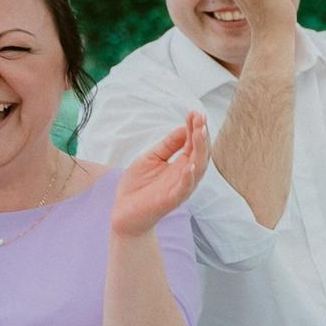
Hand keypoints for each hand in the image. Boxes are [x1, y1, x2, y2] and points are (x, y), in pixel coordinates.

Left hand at [111, 113, 209, 238]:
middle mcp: (185, 175)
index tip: (195, 112)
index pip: (193, 143)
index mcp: (181, 164)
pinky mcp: (172, 200)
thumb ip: (167, 145)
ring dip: (200, 151)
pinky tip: (191, 166)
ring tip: (200, 133)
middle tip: (200, 117)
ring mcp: (180, 187)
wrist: (124, 213)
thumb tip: (184, 128)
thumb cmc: (137, 186)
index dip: (194, 128)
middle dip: (201, 135)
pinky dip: (189, 178)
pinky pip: (184, 189)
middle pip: (200, 153)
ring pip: (198, 168)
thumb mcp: (150, 157)